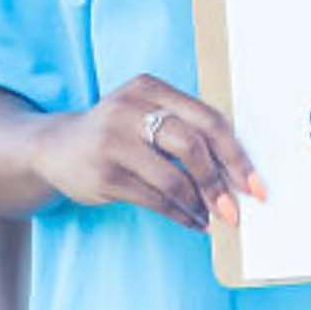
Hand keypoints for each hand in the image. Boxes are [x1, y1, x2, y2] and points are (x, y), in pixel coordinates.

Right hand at [30, 73, 265, 232]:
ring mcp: (113, 141)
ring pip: (173, 177)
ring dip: (199, 203)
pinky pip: (155, 200)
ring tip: (212, 217)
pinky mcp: (104, 174)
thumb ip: (186, 129)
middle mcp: (130, 109)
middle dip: (219, 181)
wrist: (55, 147)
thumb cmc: (118, 132)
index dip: (235, 154)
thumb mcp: (146, 113)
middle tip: (235, 209)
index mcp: (150, 88)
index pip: (206, 118)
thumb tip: (236, 173)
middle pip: (192, 144)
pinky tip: (192, 221)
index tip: (255, 184)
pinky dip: (180, 214)